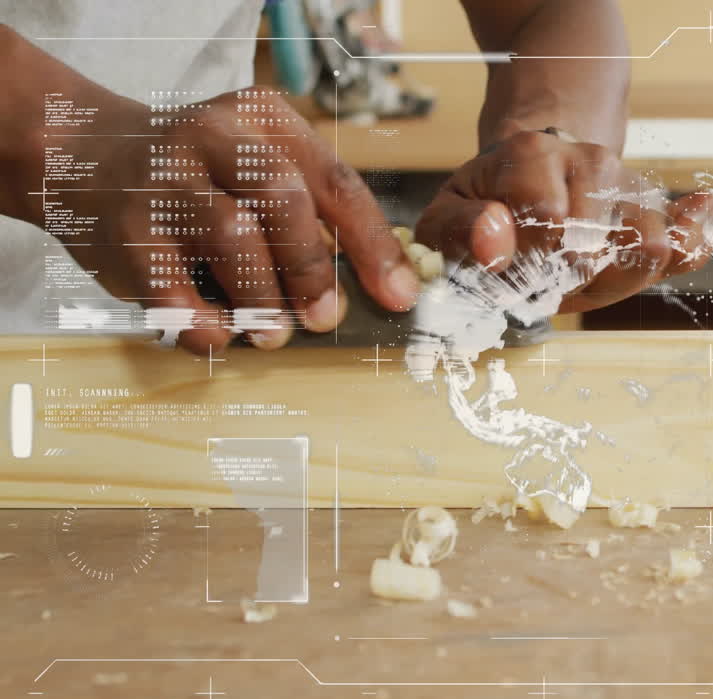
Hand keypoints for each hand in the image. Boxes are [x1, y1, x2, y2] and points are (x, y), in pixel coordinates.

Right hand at [52, 85, 417, 352]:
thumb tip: (381, 287)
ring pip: (233, 238)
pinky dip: (206, 323)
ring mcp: (163, 181)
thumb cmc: (201, 175)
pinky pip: (174, 288)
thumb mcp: (260, 167)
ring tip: (274, 334)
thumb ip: (315, 218)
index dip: (374, 244)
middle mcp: (212, 138)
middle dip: (313, 267)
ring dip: (264, 299)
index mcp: (263, 120)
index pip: (335, 180)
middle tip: (326, 316)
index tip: (398, 294)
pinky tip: (220, 335)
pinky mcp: (124, 231)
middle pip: (283, 197)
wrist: (84, 156)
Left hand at [414, 129, 712, 313]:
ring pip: (648, 247)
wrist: (530, 173)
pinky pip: (692, 235)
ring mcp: (632, 188)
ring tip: (582, 272)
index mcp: (533, 157)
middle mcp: (592, 163)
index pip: (546, 226)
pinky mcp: (660, 215)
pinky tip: (686, 233)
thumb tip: (495, 240)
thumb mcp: (449, 214)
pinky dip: (695, 240)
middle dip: (565, 280)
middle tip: (544, 273)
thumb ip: (460, 229)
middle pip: (596, 247)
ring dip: (610, 280)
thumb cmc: (489, 205)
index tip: (508, 263)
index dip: (526, 261)